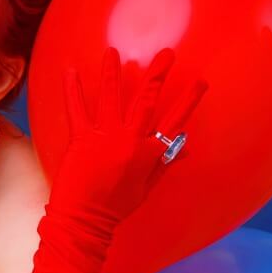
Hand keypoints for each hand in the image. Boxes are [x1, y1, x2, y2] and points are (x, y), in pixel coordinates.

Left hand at [50, 46, 208, 226]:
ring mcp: (104, 137)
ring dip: (112, 72)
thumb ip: (164, 164)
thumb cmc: (115, 208)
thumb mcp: (146, 188)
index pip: (175, 122)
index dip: (189, 101)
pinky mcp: (81, 138)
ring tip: (113, 53)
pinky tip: (71, 70)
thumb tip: (184, 148)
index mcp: (148, 153)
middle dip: (157, 74)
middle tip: (166, 54)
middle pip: (146, 100)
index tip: (200, 82)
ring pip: (111, 97)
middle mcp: (128, 140)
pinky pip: (77, 108)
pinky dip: (73, 89)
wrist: (85, 219)